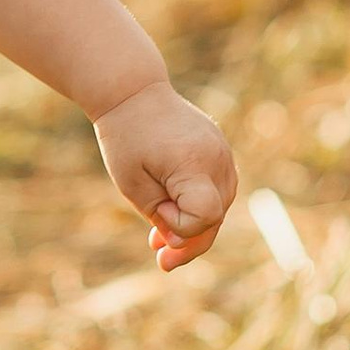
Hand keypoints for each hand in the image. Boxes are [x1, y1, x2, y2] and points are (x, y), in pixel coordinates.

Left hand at [94, 78, 237, 273]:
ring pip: (218, 207)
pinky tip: (170, 215)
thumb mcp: (133, 185)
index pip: (205, 216)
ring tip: (157, 241)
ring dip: (193, 227)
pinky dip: (196, 206)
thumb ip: (160, 217)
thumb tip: (182, 242)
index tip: (155, 211)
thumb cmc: (127, 137)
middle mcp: (218, 159)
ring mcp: (223, 154)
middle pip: (215, 217)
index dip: (181, 226)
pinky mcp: (220, 151)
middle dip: (188, 241)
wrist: (133, 92)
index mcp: (195, 163)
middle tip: (159, 257)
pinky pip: (216, 190)